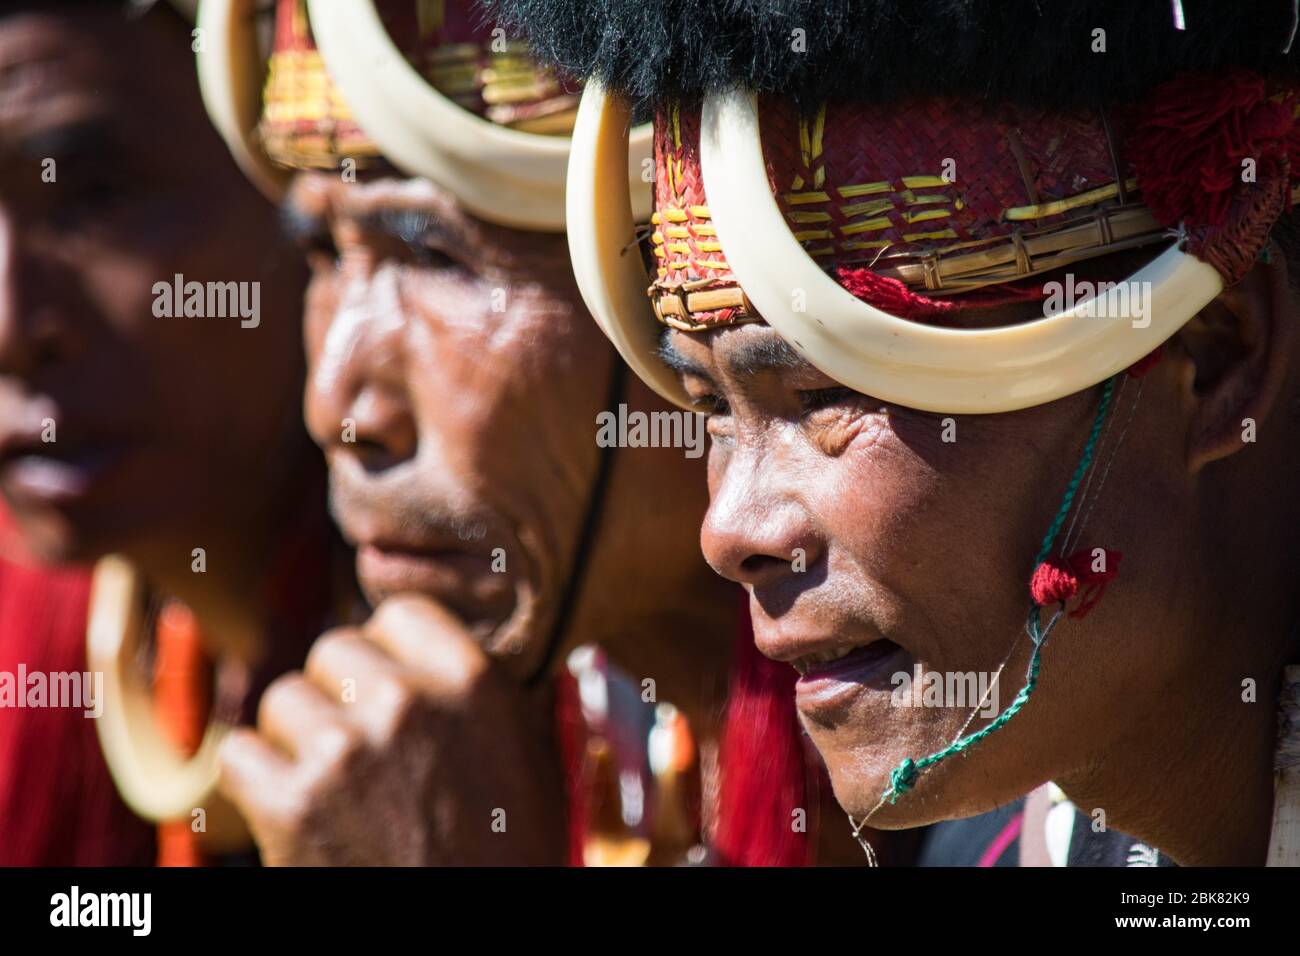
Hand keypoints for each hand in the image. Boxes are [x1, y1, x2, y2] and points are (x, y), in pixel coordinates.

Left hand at [217, 594, 567, 864]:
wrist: (478, 939)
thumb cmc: (511, 855)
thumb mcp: (538, 760)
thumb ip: (504, 696)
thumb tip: (487, 651)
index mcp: (472, 680)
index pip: (397, 616)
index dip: (388, 655)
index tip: (391, 690)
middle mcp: (408, 702)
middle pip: (330, 650)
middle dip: (338, 695)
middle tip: (359, 746)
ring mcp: (345, 752)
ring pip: (281, 700)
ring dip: (296, 739)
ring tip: (333, 785)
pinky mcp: (292, 806)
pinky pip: (238, 754)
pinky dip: (254, 784)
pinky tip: (292, 811)